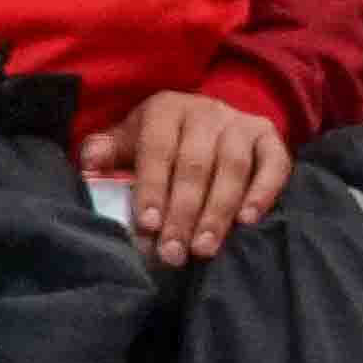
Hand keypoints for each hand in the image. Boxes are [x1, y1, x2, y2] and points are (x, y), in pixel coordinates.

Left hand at [117, 86, 289, 266]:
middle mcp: (205, 112)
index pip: (157, 150)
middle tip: (173, 252)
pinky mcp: (269, 137)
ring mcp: (240, 123)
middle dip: (182, 212)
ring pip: (232, 168)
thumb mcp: (130, 140)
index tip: (149, 226)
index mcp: (165, 109)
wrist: (209, 121)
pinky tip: (248, 222)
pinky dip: (263, 192)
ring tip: (204, 248)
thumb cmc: (162, 141)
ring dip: (218, 211)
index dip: (152, 188)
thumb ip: (107, 152)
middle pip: (194, 164)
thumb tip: (89, 166)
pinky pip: (274, 164)